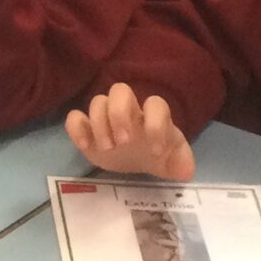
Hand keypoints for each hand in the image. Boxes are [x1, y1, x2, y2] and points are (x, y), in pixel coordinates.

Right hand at [65, 82, 196, 180]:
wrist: (137, 161)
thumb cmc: (156, 155)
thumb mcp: (174, 162)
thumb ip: (182, 163)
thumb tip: (186, 170)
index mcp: (152, 115)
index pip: (155, 104)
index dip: (155, 125)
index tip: (154, 151)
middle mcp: (129, 110)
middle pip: (120, 90)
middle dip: (119, 114)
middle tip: (123, 142)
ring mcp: (106, 117)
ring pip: (97, 101)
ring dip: (99, 124)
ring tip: (107, 149)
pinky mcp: (87, 129)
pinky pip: (74, 117)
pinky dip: (76, 128)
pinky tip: (85, 146)